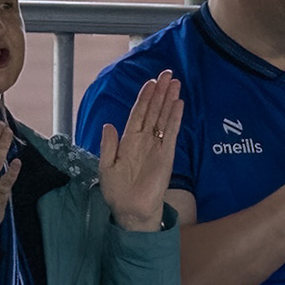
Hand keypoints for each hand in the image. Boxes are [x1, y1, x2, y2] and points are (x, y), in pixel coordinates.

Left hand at [98, 71, 181, 232]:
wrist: (130, 210)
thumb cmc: (117, 191)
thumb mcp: (106, 165)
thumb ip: (109, 145)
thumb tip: (110, 124)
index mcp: (128, 140)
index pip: (138, 113)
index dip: (145, 97)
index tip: (151, 82)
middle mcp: (144, 140)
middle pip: (154, 111)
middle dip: (160, 92)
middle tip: (167, 74)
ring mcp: (157, 147)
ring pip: (164, 118)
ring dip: (169, 100)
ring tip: (175, 83)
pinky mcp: (166, 155)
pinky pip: (172, 133)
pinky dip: (175, 118)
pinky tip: (178, 105)